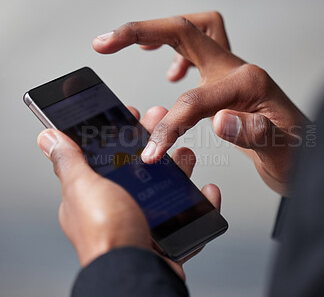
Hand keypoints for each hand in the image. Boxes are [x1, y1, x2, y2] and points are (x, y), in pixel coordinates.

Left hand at [37, 106, 220, 279]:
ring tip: (188, 155)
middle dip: (157, 143)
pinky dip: (201, 203)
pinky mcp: (168, 237)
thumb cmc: (105, 235)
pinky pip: (189, 216)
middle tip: (168, 125)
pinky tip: (207, 191)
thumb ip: (69, 162)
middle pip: (143, 168)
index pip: (110, 155)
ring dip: (181, 168)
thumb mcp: (83, 188)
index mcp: (98, 194)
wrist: (135, 273)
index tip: (137, 117)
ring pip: (169, 188)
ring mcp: (146, 221)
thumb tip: (48, 138)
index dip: (124, 134)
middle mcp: (122, 207)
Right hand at [92, 11, 308, 194]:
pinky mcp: (229, 85)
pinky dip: (179, 52)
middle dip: (143, 32)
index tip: (151, 151)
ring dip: (162, 33)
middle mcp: (239, 71)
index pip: (194, 100)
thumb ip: (254, 133)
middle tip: (108, 41)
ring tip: (136, 46)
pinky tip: (173, 72)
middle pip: (187, 32)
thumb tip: (221, 119)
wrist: (313, 156)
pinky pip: (201, 52)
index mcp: (249, 83)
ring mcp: (234, 74)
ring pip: (195, 33)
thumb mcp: (283, 152)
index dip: (168, 126)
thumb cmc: (301, 154)